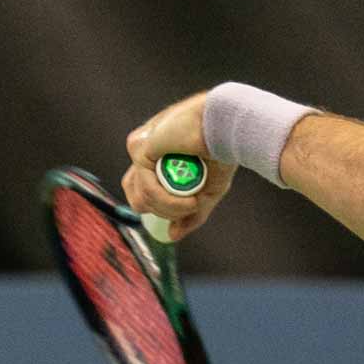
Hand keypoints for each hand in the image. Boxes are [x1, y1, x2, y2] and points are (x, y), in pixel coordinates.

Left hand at [123, 91, 238, 241]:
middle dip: (163, 210)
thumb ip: (190, 213)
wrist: (227, 128)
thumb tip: (171, 236)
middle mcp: (145, 151)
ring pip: (141, 198)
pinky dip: (170, 202)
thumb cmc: (222, 153)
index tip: (184, 212)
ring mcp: (140, 149)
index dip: (160, 206)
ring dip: (170, 209)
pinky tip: (191, 202)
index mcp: (158, 156)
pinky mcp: (140, 149)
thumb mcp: (208, 190)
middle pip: (136, 196)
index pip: (143, 188)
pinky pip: (148, 190)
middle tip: (190, 207)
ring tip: (194, 204)